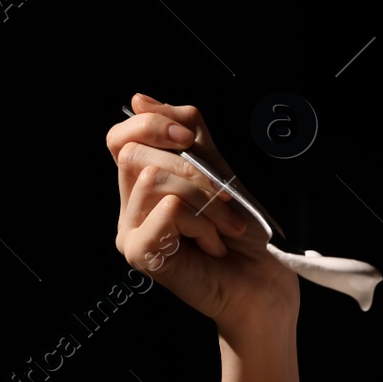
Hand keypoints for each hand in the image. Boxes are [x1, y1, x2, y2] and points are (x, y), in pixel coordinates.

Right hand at [107, 93, 297, 329]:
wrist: (262, 281)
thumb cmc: (242, 233)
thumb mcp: (218, 170)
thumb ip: (186, 134)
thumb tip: (140, 100)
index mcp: (144, 184)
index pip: (119, 138)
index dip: (150, 125)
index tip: (189, 138)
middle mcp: (130, 207)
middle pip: (136, 154)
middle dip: (192, 170)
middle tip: (226, 199)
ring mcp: (131, 231)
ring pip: (154, 178)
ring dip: (205, 200)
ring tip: (222, 229)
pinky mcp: (139, 253)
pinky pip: (165, 209)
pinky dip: (201, 223)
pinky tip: (212, 245)